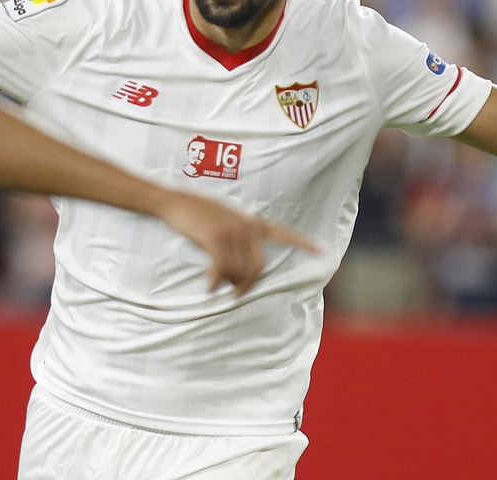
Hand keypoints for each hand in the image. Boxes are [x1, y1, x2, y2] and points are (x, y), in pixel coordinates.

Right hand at [155, 191, 321, 295]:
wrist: (174, 201)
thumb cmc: (196, 216)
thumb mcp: (222, 225)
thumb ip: (236, 245)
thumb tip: (237, 279)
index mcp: (251, 222)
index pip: (283, 233)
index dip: (303, 244)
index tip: (322, 251)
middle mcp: (246, 226)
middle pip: (259, 267)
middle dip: (247, 285)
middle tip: (235, 295)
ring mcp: (232, 231)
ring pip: (237, 271)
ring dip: (225, 282)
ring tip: (212, 282)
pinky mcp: (215, 238)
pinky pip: (221, 269)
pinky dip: (215, 282)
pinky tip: (208, 288)